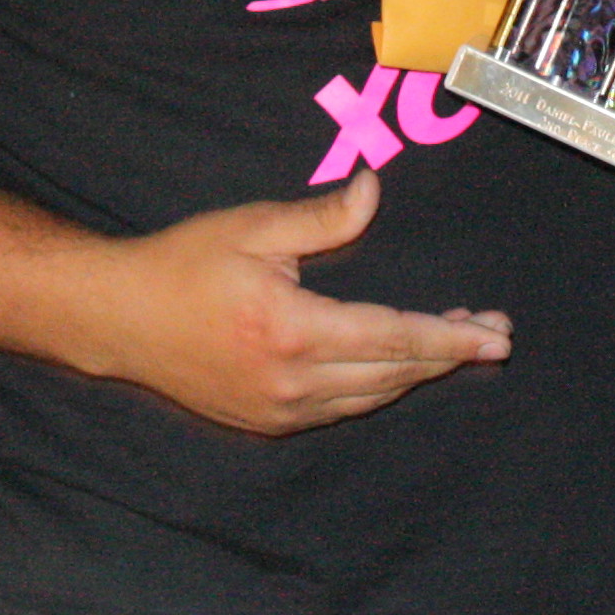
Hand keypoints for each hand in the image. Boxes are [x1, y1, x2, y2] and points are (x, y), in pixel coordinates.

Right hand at [87, 167, 510, 434]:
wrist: (120, 319)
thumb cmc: (185, 263)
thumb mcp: (253, 227)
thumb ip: (322, 218)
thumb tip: (374, 191)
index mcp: (292, 328)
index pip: (393, 337)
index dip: (450, 338)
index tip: (494, 335)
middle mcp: (293, 381)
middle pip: (394, 372)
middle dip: (449, 355)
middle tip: (494, 335)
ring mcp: (281, 410)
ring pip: (373, 396)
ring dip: (418, 372)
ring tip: (455, 345)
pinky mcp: (269, 422)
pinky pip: (342, 407)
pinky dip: (378, 385)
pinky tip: (397, 363)